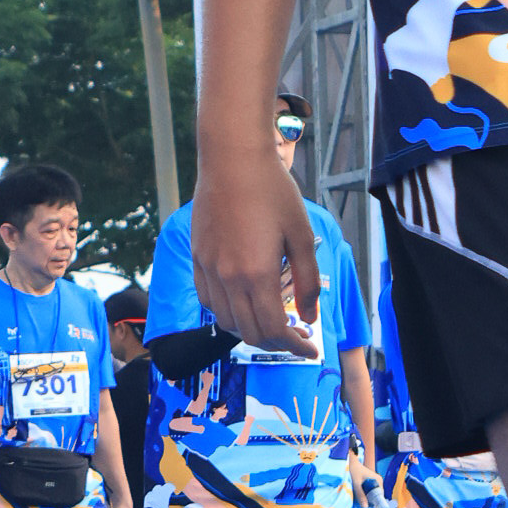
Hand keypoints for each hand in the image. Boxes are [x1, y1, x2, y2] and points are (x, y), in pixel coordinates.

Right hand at [193, 144, 321, 352]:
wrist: (232, 159)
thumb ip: (307, 281)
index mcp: (257, 274)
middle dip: (276, 341)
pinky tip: (244, 300)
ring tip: (271, 318)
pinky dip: (228, 311)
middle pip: (249, 332)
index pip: (273, 329)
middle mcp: (228, 278)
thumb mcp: (302, 235)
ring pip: (226, 320)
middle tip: (296, 334)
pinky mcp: (197, 257)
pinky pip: (209, 299)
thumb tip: (309, 316)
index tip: (310, 347)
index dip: (294, 346)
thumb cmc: (272, 191)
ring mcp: (208, 269)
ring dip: (250, 328)